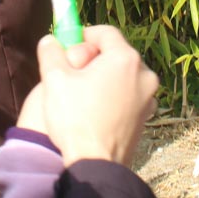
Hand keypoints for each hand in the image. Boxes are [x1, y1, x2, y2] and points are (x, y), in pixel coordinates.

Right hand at [34, 26, 158, 167]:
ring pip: (123, 75)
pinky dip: (114, 95)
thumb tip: (50, 40)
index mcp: (125, 59)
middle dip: (94, 58)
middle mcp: (144, 74)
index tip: (69, 45)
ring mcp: (148, 97)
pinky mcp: (146, 116)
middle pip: (116, 53)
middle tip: (72, 71)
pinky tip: (95, 109)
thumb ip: (51, 52)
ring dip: (104, 77)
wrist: (95, 164)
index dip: (84, 34)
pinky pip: (128, 95)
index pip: (105, 32)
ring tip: (82, 93)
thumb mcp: (54, 79)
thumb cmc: (75, 119)